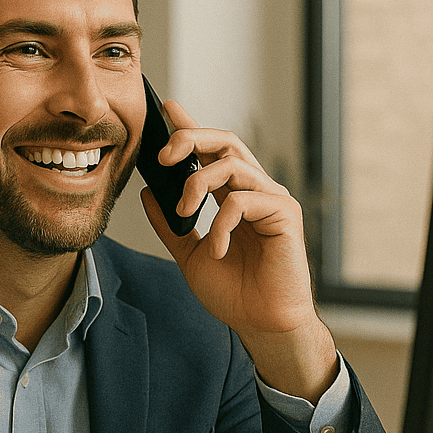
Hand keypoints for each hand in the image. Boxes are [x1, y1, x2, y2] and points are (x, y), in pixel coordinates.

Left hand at [141, 99, 337, 403]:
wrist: (260, 324)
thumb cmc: (234, 293)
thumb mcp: (188, 255)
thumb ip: (170, 225)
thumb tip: (147, 192)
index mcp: (234, 196)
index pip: (211, 151)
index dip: (191, 126)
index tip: (166, 108)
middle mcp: (255, 190)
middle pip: (225, 141)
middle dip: (190, 138)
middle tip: (162, 155)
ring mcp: (272, 200)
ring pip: (232, 165)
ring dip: (197, 184)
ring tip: (183, 212)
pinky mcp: (285, 215)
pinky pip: (244, 201)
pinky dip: (221, 222)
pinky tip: (216, 249)